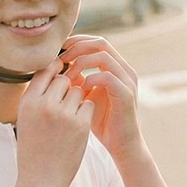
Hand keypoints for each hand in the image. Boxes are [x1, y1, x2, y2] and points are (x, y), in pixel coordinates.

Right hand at [15, 57, 94, 186]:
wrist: (41, 180)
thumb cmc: (32, 149)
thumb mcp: (25, 119)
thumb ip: (36, 97)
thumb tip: (52, 72)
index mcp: (28, 102)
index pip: (44, 71)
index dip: (54, 70)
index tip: (58, 75)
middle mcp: (45, 105)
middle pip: (63, 79)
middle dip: (66, 87)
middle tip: (64, 103)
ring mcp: (64, 114)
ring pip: (78, 90)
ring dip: (77, 99)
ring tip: (69, 116)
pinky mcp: (81, 124)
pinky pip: (88, 104)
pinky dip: (86, 111)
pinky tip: (78, 123)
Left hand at [59, 35, 140, 159]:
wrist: (120, 145)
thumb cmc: (101, 121)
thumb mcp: (85, 96)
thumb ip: (77, 79)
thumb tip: (59, 66)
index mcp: (116, 67)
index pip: (96, 42)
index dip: (77, 41)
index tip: (58, 51)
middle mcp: (124, 70)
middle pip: (101, 43)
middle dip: (77, 48)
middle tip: (60, 59)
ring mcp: (127, 81)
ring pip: (104, 56)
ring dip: (82, 62)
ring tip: (68, 75)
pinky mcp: (126, 94)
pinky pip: (107, 77)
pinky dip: (91, 79)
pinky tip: (80, 90)